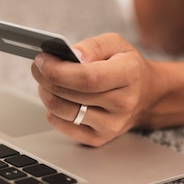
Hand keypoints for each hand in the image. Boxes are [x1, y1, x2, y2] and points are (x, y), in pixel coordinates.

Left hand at [31, 33, 156, 146]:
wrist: (146, 96)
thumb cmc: (126, 66)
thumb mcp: (115, 44)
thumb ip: (92, 46)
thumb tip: (71, 54)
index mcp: (129, 75)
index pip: (87, 78)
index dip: (58, 70)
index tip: (41, 60)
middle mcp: (123, 104)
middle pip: (70, 95)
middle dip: (46, 79)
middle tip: (38, 67)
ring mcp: (111, 125)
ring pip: (62, 111)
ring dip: (46, 94)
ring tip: (47, 81)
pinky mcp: (98, 139)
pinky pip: (62, 126)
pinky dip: (53, 111)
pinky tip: (58, 98)